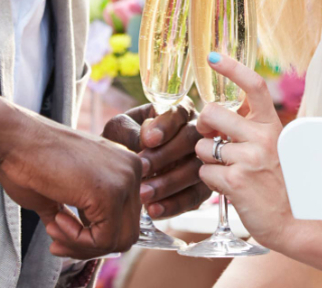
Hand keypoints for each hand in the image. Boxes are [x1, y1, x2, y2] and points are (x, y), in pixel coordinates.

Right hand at [0, 104, 141, 258]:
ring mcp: (126, 180)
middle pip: (126, 232)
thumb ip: (80, 216)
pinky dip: (77, 241)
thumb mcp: (64, 192)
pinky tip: (55, 220)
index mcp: (125, 167)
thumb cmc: (32, 161)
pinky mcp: (111, 193)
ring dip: (82, 245)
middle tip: (57, 241)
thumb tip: (83, 245)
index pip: (125, 219)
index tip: (60, 232)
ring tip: (54, 229)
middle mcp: (133, 171)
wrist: (17, 140)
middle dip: (89, 245)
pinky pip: (103, 239)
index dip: (92, 236)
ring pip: (119, 240)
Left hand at [103, 102, 209, 218]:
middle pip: (193, 140)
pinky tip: (153, 210)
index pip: (179, 113)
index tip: (149, 140)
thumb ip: (131, 131)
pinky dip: (175, 204)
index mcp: (177, 112)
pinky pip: (195, 197)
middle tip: (142, 170)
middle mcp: (197, 134)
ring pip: (196, 170)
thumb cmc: (121, 143)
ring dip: (169, 183)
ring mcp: (203, 161)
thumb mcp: (119, 130)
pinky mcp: (202, 187)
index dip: (167, 126)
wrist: (118, 171)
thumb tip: (147, 138)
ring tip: (142, 195)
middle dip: (166, 156)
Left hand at [193, 53, 293, 248]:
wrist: (295, 220)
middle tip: (211, 138)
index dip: (233, 68)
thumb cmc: (280, 184)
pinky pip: (205, 172)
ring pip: (203, 146)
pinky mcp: (236, 181)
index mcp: (273, 125)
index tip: (214, 57)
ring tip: (227, 170)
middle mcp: (263, 137)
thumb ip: (250, 129)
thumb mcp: (273, 148)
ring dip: (206, 159)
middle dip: (203, 126)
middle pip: (213, 113)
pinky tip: (229, 186)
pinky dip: (211, 181)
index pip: (255, 87)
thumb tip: (217, 116)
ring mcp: (249, 158)